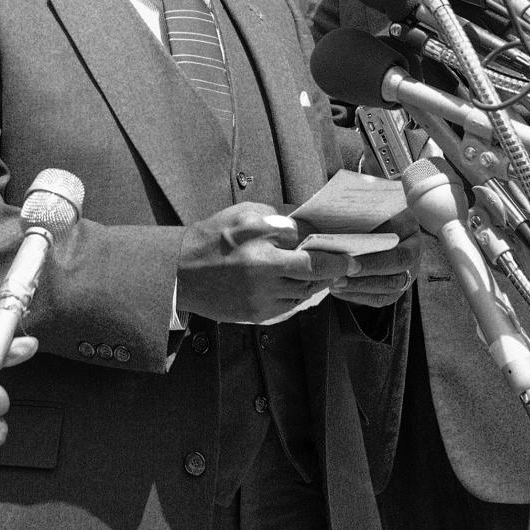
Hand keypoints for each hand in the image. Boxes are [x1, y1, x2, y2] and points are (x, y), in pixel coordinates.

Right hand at [177, 202, 333, 324]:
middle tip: (350, 264)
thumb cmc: (212, 237)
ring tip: (325, 273)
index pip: (310, 251)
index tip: (347, 252)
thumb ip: (277, 219)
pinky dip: (300, 296)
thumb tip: (306, 227)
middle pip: (313, 274)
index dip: (332, 252)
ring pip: (304, 293)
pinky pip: (290, 307)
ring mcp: (260, 297)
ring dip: (317, 283)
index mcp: (261, 244)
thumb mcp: (243, 215)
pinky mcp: (257, 315)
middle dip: (335, 268)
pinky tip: (302, 285)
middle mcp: (263, 273)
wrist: (179, 273)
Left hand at [314, 209, 420, 308]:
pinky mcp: (397, 289)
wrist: (365, 233)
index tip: (352, 244)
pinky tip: (337, 290)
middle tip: (343, 267)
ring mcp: (409, 270)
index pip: (400, 228)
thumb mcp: (358, 208)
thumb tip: (330, 217)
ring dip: (361, 285)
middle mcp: (414, 247)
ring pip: (392, 284)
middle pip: (399, 260)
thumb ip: (353, 213)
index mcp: (408, 222)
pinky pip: (382, 298)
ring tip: (335, 281)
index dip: (379, 236)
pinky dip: (358, 296)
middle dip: (369, 266)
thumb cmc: (357, 216)